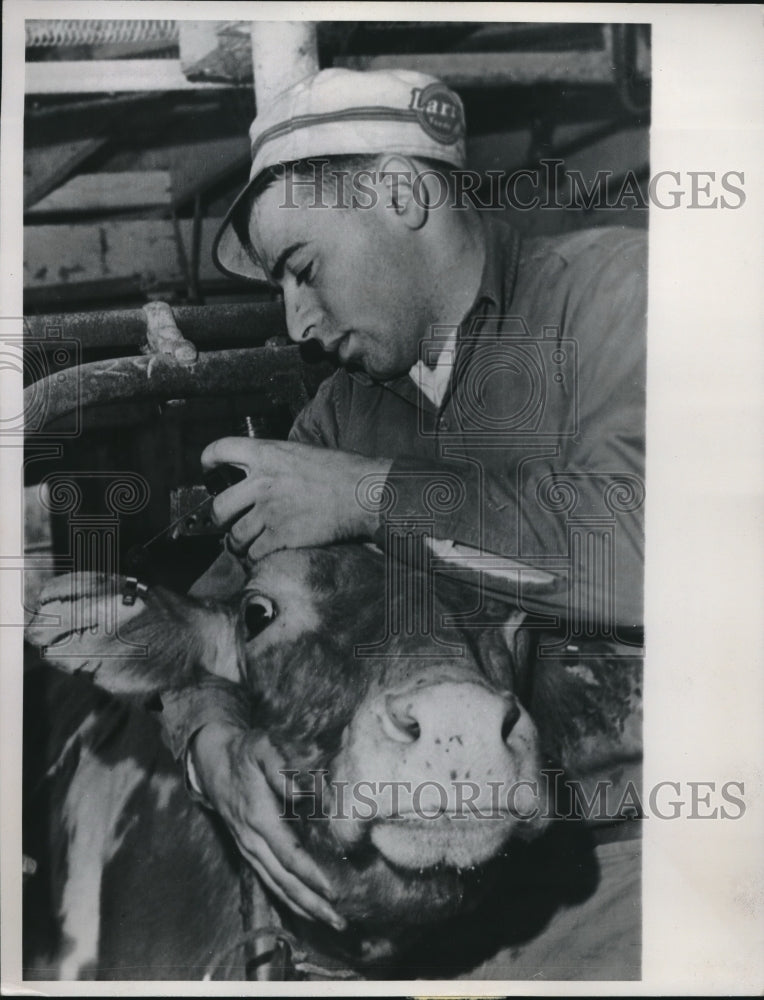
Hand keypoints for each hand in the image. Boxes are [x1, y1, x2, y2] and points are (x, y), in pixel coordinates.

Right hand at [190, 722, 345, 930]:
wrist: (214, 761)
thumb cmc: (246, 753)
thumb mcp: (264, 748)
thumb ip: (283, 769)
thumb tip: (303, 793)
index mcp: (259, 817)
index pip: (288, 854)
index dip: (309, 874)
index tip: (332, 890)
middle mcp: (253, 840)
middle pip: (284, 880)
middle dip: (312, 903)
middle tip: (340, 922)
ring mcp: (249, 849)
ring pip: (277, 886)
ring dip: (303, 907)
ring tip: (330, 921)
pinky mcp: (249, 851)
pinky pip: (269, 881)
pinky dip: (288, 898)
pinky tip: (305, 909)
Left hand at [201, 438, 391, 563]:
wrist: (364, 493)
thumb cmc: (342, 472)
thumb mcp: (302, 453)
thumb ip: (275, 462)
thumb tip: (259, 475)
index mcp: (267, 453)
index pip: (219, 450)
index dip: (208, 462)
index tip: (209, 472)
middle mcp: (262, 482)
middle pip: (218, 506)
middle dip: (221, 519)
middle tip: (229, 522)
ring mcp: (269, 511)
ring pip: (234, 536)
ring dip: (240, 544)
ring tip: (250, 544)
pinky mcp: (281, 537)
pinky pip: (254, 554)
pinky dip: (257, 558)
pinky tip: (266, 554)